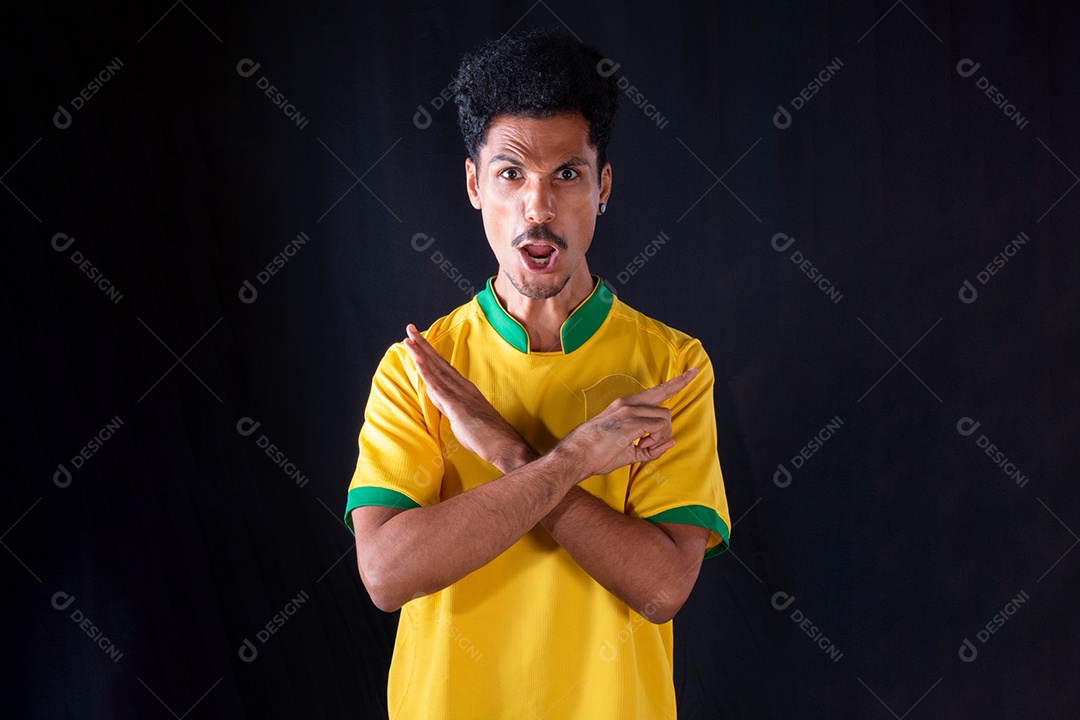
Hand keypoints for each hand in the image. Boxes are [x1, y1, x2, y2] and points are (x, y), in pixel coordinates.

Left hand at [403, 324, 534, 471]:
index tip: (418, 341)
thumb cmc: (485, 436)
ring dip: (421, 354)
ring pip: (436, 370)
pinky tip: (419, 361)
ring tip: (409, 339)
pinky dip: (427, 372)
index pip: (442, 367)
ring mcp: (459, 393)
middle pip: (438, 362)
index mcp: (464, 388)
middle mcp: (462, 386)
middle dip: (422, 345)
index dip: (429, 353)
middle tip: (409, 329)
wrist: (502, 445)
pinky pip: (438, 386)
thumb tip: (437, 399)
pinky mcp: (456, 404)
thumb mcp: (461, 418)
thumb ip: (448, 406)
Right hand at [554, 367, 698, 478]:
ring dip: (660, 437)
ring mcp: (629, 411)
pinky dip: (656, 441)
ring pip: (665, 418)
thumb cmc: (595, 454)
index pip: (656, 391)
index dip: (677, 382)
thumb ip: (650, 448)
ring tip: (643, 447)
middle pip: (664, 400)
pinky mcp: (631, 422)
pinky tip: (642, 446)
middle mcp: (628, 403)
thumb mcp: (627, 451)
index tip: (693, 372)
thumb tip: (671, 444)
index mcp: (624, 406)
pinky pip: (659, 428)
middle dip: (668, 424)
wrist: (575, 456)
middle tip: (652, 441)